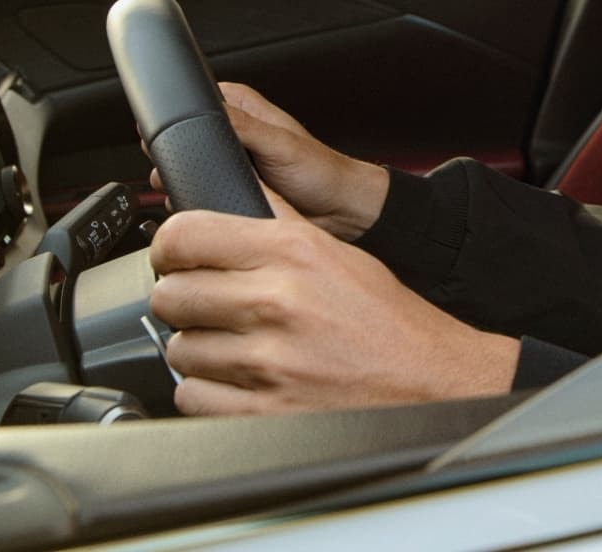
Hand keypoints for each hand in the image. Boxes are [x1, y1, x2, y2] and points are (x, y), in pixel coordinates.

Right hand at [148, 82, 387, 239]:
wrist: (340, 210)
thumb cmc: (322, 171)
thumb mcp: (281, 144)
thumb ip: (244, 127)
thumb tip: (207, 114)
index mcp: (240, 106)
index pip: (193, 101)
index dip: (178, 119)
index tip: (175, 138)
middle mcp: (231, 130)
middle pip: (184, 138)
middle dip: (179, 158)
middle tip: (186, 172)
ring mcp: (229, 161)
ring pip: (189, 168)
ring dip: (188, 182)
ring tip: (203, 190)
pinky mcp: (230, 187)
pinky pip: (203, 192)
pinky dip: (202, 200)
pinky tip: (211, 205)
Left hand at [148, 190, 519, 413]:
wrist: (431, 382)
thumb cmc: (388, 321)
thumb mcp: (337, 252)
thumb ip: (276, 222)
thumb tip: (227, 190)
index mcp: (293, 250)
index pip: (183, 235)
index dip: (171, 248)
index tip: (178, 260)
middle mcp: (276, 301)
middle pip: (170, 295)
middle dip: (185, 303)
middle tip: (211, 308)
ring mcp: (267, 361)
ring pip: (178, 350)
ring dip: (201, 351)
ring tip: (237, 347)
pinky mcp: (261, 411)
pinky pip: (191, 396)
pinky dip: (209, 392)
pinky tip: (241, 381)